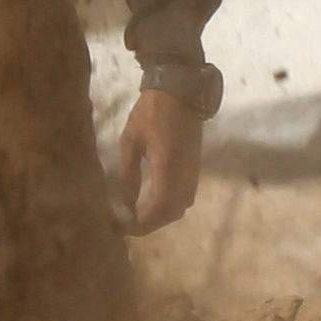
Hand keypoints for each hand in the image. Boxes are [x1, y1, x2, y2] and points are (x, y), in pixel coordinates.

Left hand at [114, 78, 209, 235]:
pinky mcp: (195, 166)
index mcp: (168, 167)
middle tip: (128, 225)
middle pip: (173, 212)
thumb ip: (128, 171)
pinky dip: (170, 204)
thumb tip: (125, 199)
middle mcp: (185, 174)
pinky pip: (186, 195)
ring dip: (162, 215)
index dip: (143, 223)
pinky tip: (152, 201)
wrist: (180, 92)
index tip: (125, 228)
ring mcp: (193, 171)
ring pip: (182, 205)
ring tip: (138, 215)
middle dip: (151, 224)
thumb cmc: (151, 112)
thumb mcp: (131, 140)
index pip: (160, 207)